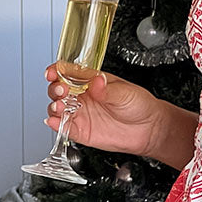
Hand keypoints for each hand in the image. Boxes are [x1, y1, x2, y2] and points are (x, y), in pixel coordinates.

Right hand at [44, 63, 163, 157]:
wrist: (149, 129)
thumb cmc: (139, 105)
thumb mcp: (125, 92)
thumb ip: (107, 89)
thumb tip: (96, 80)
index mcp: (90, 81)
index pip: (68, 72)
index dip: (57, 71)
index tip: (52, 72)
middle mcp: (82, 96)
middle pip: (58, 90)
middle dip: (55, 89)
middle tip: (62, 90)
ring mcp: (80, 114)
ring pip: (57, 108)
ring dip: (54, 107)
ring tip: (60, 107)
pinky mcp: (81, 131)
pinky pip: (64, 127)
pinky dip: (56, 125)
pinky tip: (55, 122)